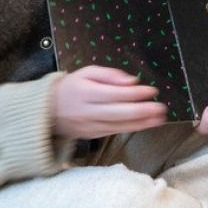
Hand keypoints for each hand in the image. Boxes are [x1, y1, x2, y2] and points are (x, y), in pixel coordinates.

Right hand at [52, 67, 167, 139]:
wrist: (46, 110)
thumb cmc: (72, 87)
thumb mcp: (87, 72)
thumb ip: (110, 75)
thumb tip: (132, 81)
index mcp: (85, 92)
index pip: (113, 94)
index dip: (134, 93)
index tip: (152, 91)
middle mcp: (87, 111)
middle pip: (117, 113)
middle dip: (142, 111)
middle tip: (161, 108)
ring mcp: (89, 125)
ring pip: (118, 125)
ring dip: (141, 123)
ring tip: (160, 119)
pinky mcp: (92, 135)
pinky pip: (114, 132)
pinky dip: (131, 129)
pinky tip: (146, 124)